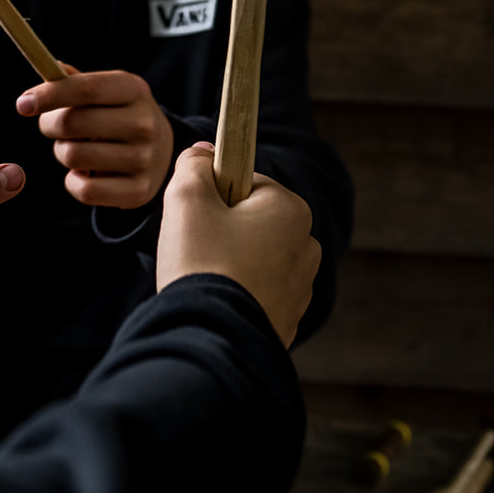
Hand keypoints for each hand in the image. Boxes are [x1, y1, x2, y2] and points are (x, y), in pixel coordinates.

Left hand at [16, 67, 174, 210]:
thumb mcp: (106, 91)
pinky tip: (84, 173)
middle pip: (73, 123)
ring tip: (75, 149)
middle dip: (50, 125)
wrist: (160, 152)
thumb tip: (51, 68)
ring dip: (62, 152)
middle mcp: (144, 123)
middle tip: (52, 127)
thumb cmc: (118, 115)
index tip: (23, 103)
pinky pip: (85, 190)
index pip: (86, 89)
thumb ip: (75, 81)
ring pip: (73, 156)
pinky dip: (73, 182)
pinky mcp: (139, 192)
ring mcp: (144, 159)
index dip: (50, 95)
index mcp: (134, 89)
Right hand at [157, 142, 318, 346]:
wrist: (210, 339)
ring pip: (255, 258)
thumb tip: (203, 153)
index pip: (246, 182)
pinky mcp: (288, 321)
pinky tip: (217, 303)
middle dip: (223, 230)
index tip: (196, 216)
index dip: (214, 194)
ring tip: (205, 279)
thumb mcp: (187, 199)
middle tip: (195, 248)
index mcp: (292, 210)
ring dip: (229, 262)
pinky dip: (237, 294)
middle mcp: (306, 247)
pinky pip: (257, 293)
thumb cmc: (201, 262)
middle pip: (253, 221)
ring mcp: (300, 289)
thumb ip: (194, 166)